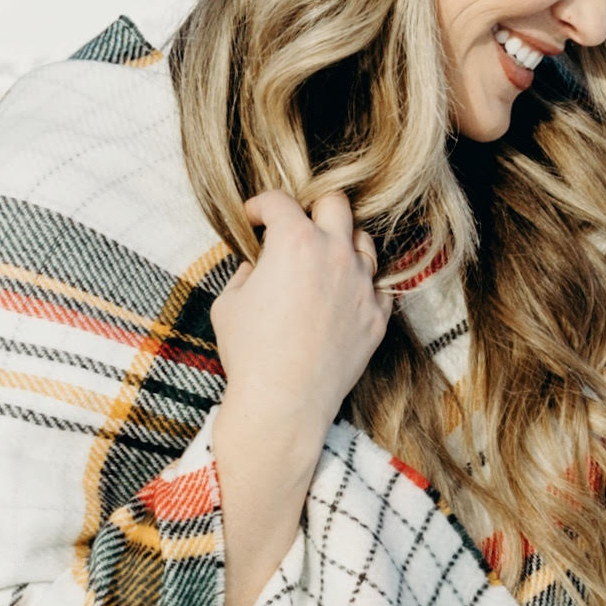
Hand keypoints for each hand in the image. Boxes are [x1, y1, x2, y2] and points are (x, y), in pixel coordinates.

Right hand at [212, 184, 391, 443]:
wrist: (283, 404)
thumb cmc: (249, 352)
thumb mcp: (228, 304)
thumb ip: (244, 273)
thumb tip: (256, 267)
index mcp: (295, 242)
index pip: (279, 202)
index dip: (259, 206)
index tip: (253, 218)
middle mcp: (335, 254)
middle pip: (335, 203)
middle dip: (312, 208)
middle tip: (296, 227)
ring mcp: (362, 284)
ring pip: (364, 242)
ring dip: (342, 244)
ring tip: (323, 262)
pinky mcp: (377, 316)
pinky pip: (376, 286)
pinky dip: (360, 285)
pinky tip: (342, 296)